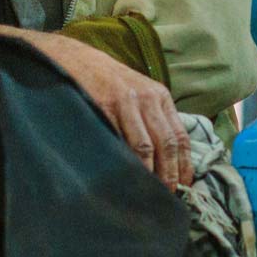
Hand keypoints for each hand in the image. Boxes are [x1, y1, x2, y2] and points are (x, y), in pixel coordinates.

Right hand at [0, 22, 193, 190]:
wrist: (71, 58)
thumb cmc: (105, 81)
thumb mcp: (136, 92)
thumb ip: (152, 117)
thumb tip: (168, 158)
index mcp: (159, 96)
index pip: (180, 136)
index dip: (184, 165)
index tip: (184, 187)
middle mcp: (147, 98)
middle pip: (166, 144)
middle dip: (169, 175)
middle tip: (167, 198)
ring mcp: (125, 102)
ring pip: (145, 147)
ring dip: (149, 174)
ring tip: (149, 194)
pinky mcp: (103, 107)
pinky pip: (118, 141)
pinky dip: (124, 163)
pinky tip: (124, 177)